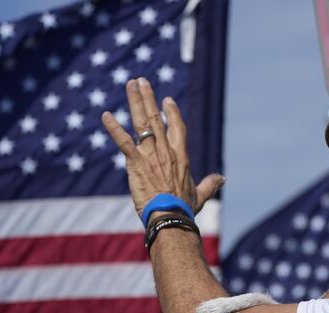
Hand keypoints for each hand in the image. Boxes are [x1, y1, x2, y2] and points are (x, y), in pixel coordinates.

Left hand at [101, 77, 224, 217]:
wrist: (170, 216)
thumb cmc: (184, 208)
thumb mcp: (200, 195)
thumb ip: (211, 183)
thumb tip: (223, 178)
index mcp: (181, 156)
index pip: (176, 127)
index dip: (171, 113)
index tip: (166, 100)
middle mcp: (166, 150)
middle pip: (156, 118)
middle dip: (148, 97)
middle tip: (141, 81)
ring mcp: (151, 155)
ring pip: (142, 122)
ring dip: (135, 101)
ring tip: (130, 84)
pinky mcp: (136, 163)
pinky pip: (124, 142)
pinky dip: (114, 128)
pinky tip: (105, 115)